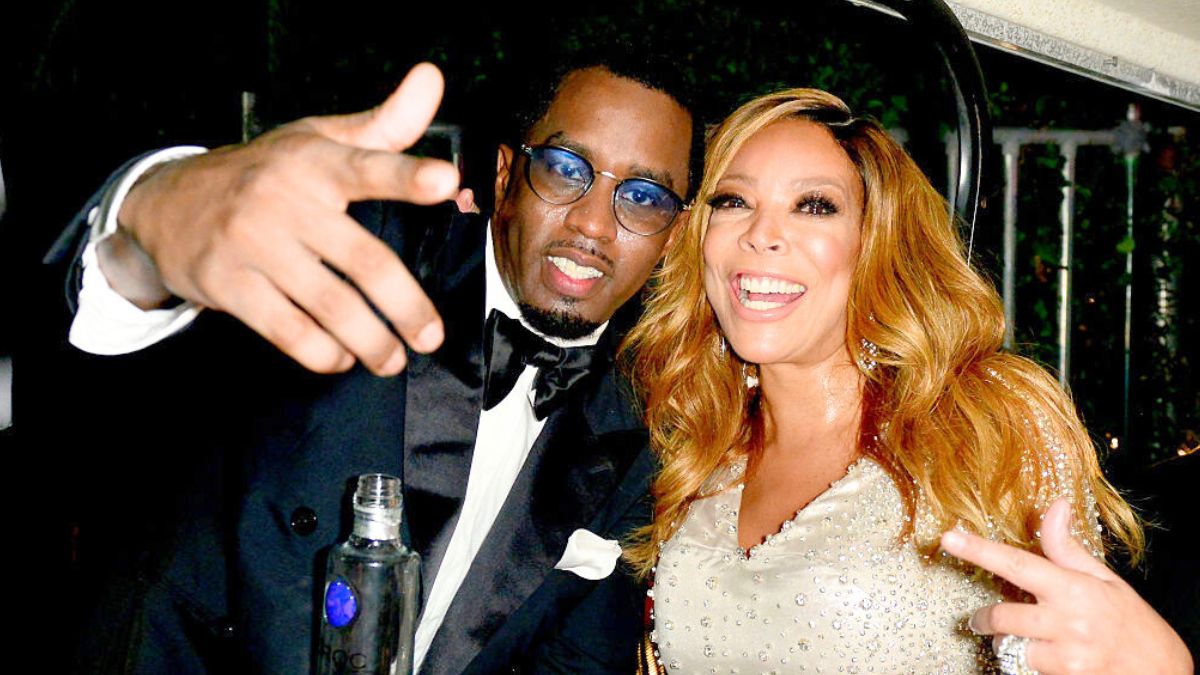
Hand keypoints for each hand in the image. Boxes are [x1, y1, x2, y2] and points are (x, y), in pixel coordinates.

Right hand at [103, 63, 459, 374]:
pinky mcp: (228, 284)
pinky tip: (341, 358)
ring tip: (392, 359)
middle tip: (430, 336)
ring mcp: (253, 244)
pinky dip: (322, 354)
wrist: (164, 204)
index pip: (368, 166)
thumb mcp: (317, 139)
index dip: (406, 175)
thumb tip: (432, 77)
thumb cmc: (263, 173)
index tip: (445, 183)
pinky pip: (288, 331)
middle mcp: (285, 200)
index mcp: (315, 162)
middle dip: (406, 307)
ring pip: (330, 306)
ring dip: (371, 342)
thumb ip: (384, 123)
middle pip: (364, 261)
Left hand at [941, 499, 1191, 673]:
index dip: (978, 550)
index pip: (1016, 563)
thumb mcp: (1103, 580)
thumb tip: (1054, 505)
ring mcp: (1067, 657)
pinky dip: (1027, 663)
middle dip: (984, 618)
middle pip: (1001, 616)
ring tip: (1028, 639)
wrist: (1164, 673)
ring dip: (1008, 644)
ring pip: (1010, 648)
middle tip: (982, 618)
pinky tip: (1047, 658)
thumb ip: (1067, 548)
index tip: (948, 538)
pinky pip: (1025, 669)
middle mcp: (1068, 623)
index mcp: (1074, 589)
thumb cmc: (1132, 622)